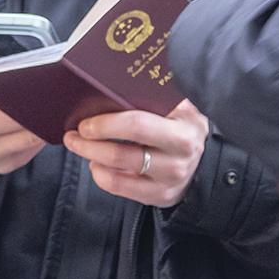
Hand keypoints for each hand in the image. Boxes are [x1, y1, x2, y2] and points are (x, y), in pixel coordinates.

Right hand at [0, 54, 46, 177]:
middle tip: (57, 86)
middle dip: (34, 101)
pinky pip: (28, 151)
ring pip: (24, 136)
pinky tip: (47, 121)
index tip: (21, 73)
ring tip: (60, 103)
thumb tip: (23, 58)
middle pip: (8, 116)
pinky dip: (40, 136)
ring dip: (45, 121)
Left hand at [63, 100, 208, 207]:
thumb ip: (152, 94)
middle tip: (74, 134)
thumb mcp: (177, 105)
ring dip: (91, 156)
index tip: (86, 120)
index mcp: (184, 123)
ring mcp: (171, 177)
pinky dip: (101, 175)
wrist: (204, 160)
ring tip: (81, 146)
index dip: (105, 123)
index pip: (137, 123)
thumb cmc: (181, 126)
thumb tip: (110, 82)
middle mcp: (180, 153)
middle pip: (123, 152)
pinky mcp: (161, 195)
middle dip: (90, 143)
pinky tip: (98, 164)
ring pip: (118, 171)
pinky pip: (120, 187)